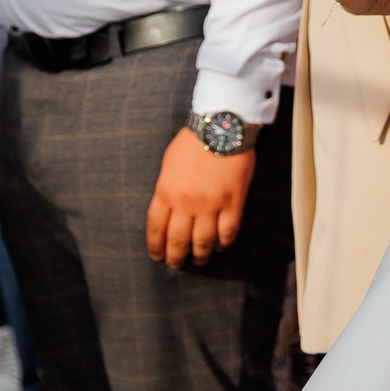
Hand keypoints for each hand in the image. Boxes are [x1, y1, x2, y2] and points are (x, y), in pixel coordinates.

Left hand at [146, 128, 258, 267]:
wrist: (223, 126)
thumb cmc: (193, 141)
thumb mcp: (168, 164)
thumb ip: (166, 189)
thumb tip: (168, 210)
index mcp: (166, 191)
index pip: (155, 229)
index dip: (155, 247)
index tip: (157, 256)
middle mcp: (186, 203)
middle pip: (178, 241)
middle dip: (175, 257)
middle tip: (176, 264)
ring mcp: (211, 205)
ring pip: (203, 243)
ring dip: (199, 256)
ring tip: (199, 260)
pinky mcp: (233, 203)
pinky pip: (227, 233)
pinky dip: (222, 244)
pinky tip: (219, 246)